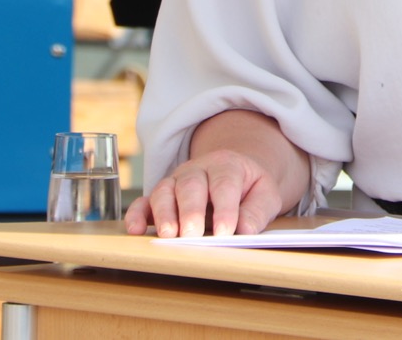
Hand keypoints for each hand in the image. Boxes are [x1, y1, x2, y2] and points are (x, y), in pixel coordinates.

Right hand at [124, 148, 285, 237]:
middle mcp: (197, 171)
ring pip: (164, 191)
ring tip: (168, 235)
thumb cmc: (249, 188)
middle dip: (190, 211)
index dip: (224, 209)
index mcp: (227, 166)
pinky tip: (135, 230)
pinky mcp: (160, 196)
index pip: (224, 184)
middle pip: (191, 186)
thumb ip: (258, 211)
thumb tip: (246, 230)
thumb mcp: (265, 194)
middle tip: (192, 235)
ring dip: (164, 214)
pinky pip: (144, 202)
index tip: (225, 233)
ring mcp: (176, 182)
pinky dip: (136, 214)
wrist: (235, 173)